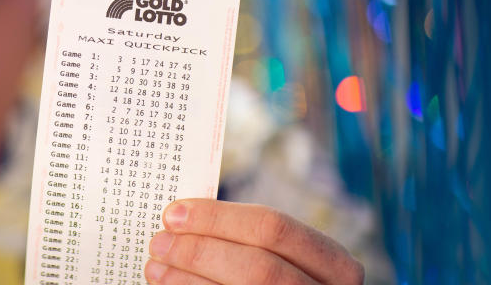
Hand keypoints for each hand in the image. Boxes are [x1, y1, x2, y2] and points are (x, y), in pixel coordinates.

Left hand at [143, 199, 364, 283]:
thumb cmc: (281, 281)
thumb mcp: (285, 260)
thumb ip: (248, 240)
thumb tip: (185, 219)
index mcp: (335, 265)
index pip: (273, 227)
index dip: (218, 217)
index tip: (174, 213)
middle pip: (257, 265)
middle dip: (199, 251)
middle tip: (159, 242)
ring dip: (188, 279)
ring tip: (155, 268)